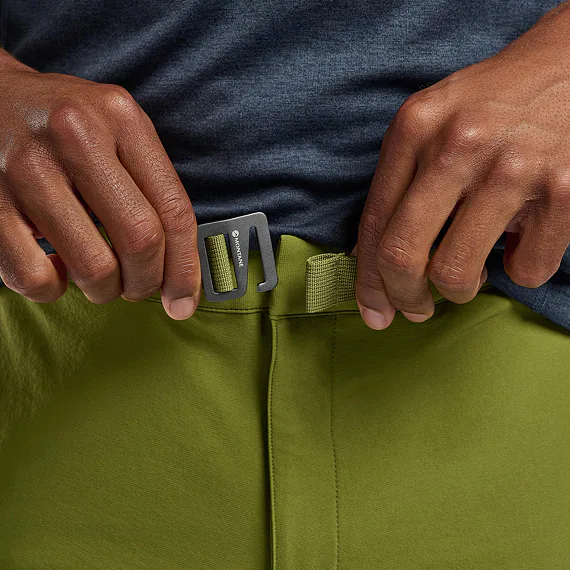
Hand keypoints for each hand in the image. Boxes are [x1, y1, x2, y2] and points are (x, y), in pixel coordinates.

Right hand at [0, 50, 200, 319]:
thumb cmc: (63, 125)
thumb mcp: (115, 128)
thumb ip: (152, 185)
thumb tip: (180, 269)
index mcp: (120, 118)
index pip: (174, 210)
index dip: (185, 267)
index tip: (184, 301)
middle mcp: (76, 136)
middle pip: (140, 240)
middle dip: (146, 282)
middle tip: (137, 287)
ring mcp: (26, 168)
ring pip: (94, 267)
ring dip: (104, 290)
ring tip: (100, 279)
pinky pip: (35, 277)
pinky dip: (53, 289)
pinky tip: (56, 269)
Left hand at [354, 1, 569, 329]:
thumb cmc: (491, 104)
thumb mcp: (430, 125)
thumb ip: (398, 185)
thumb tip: (369, 258)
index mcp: (415, 128)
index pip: (374, 223)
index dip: (368, 280)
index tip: (373, 310)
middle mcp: (458, 145)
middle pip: (403, 255)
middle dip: (403, 297)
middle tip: (415, 308)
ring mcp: (513, 168)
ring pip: (457, 274)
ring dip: (459, 290)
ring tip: (469, 272)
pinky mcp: (564, 191)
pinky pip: (525, 271)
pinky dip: (518, 269)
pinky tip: (518, 240)